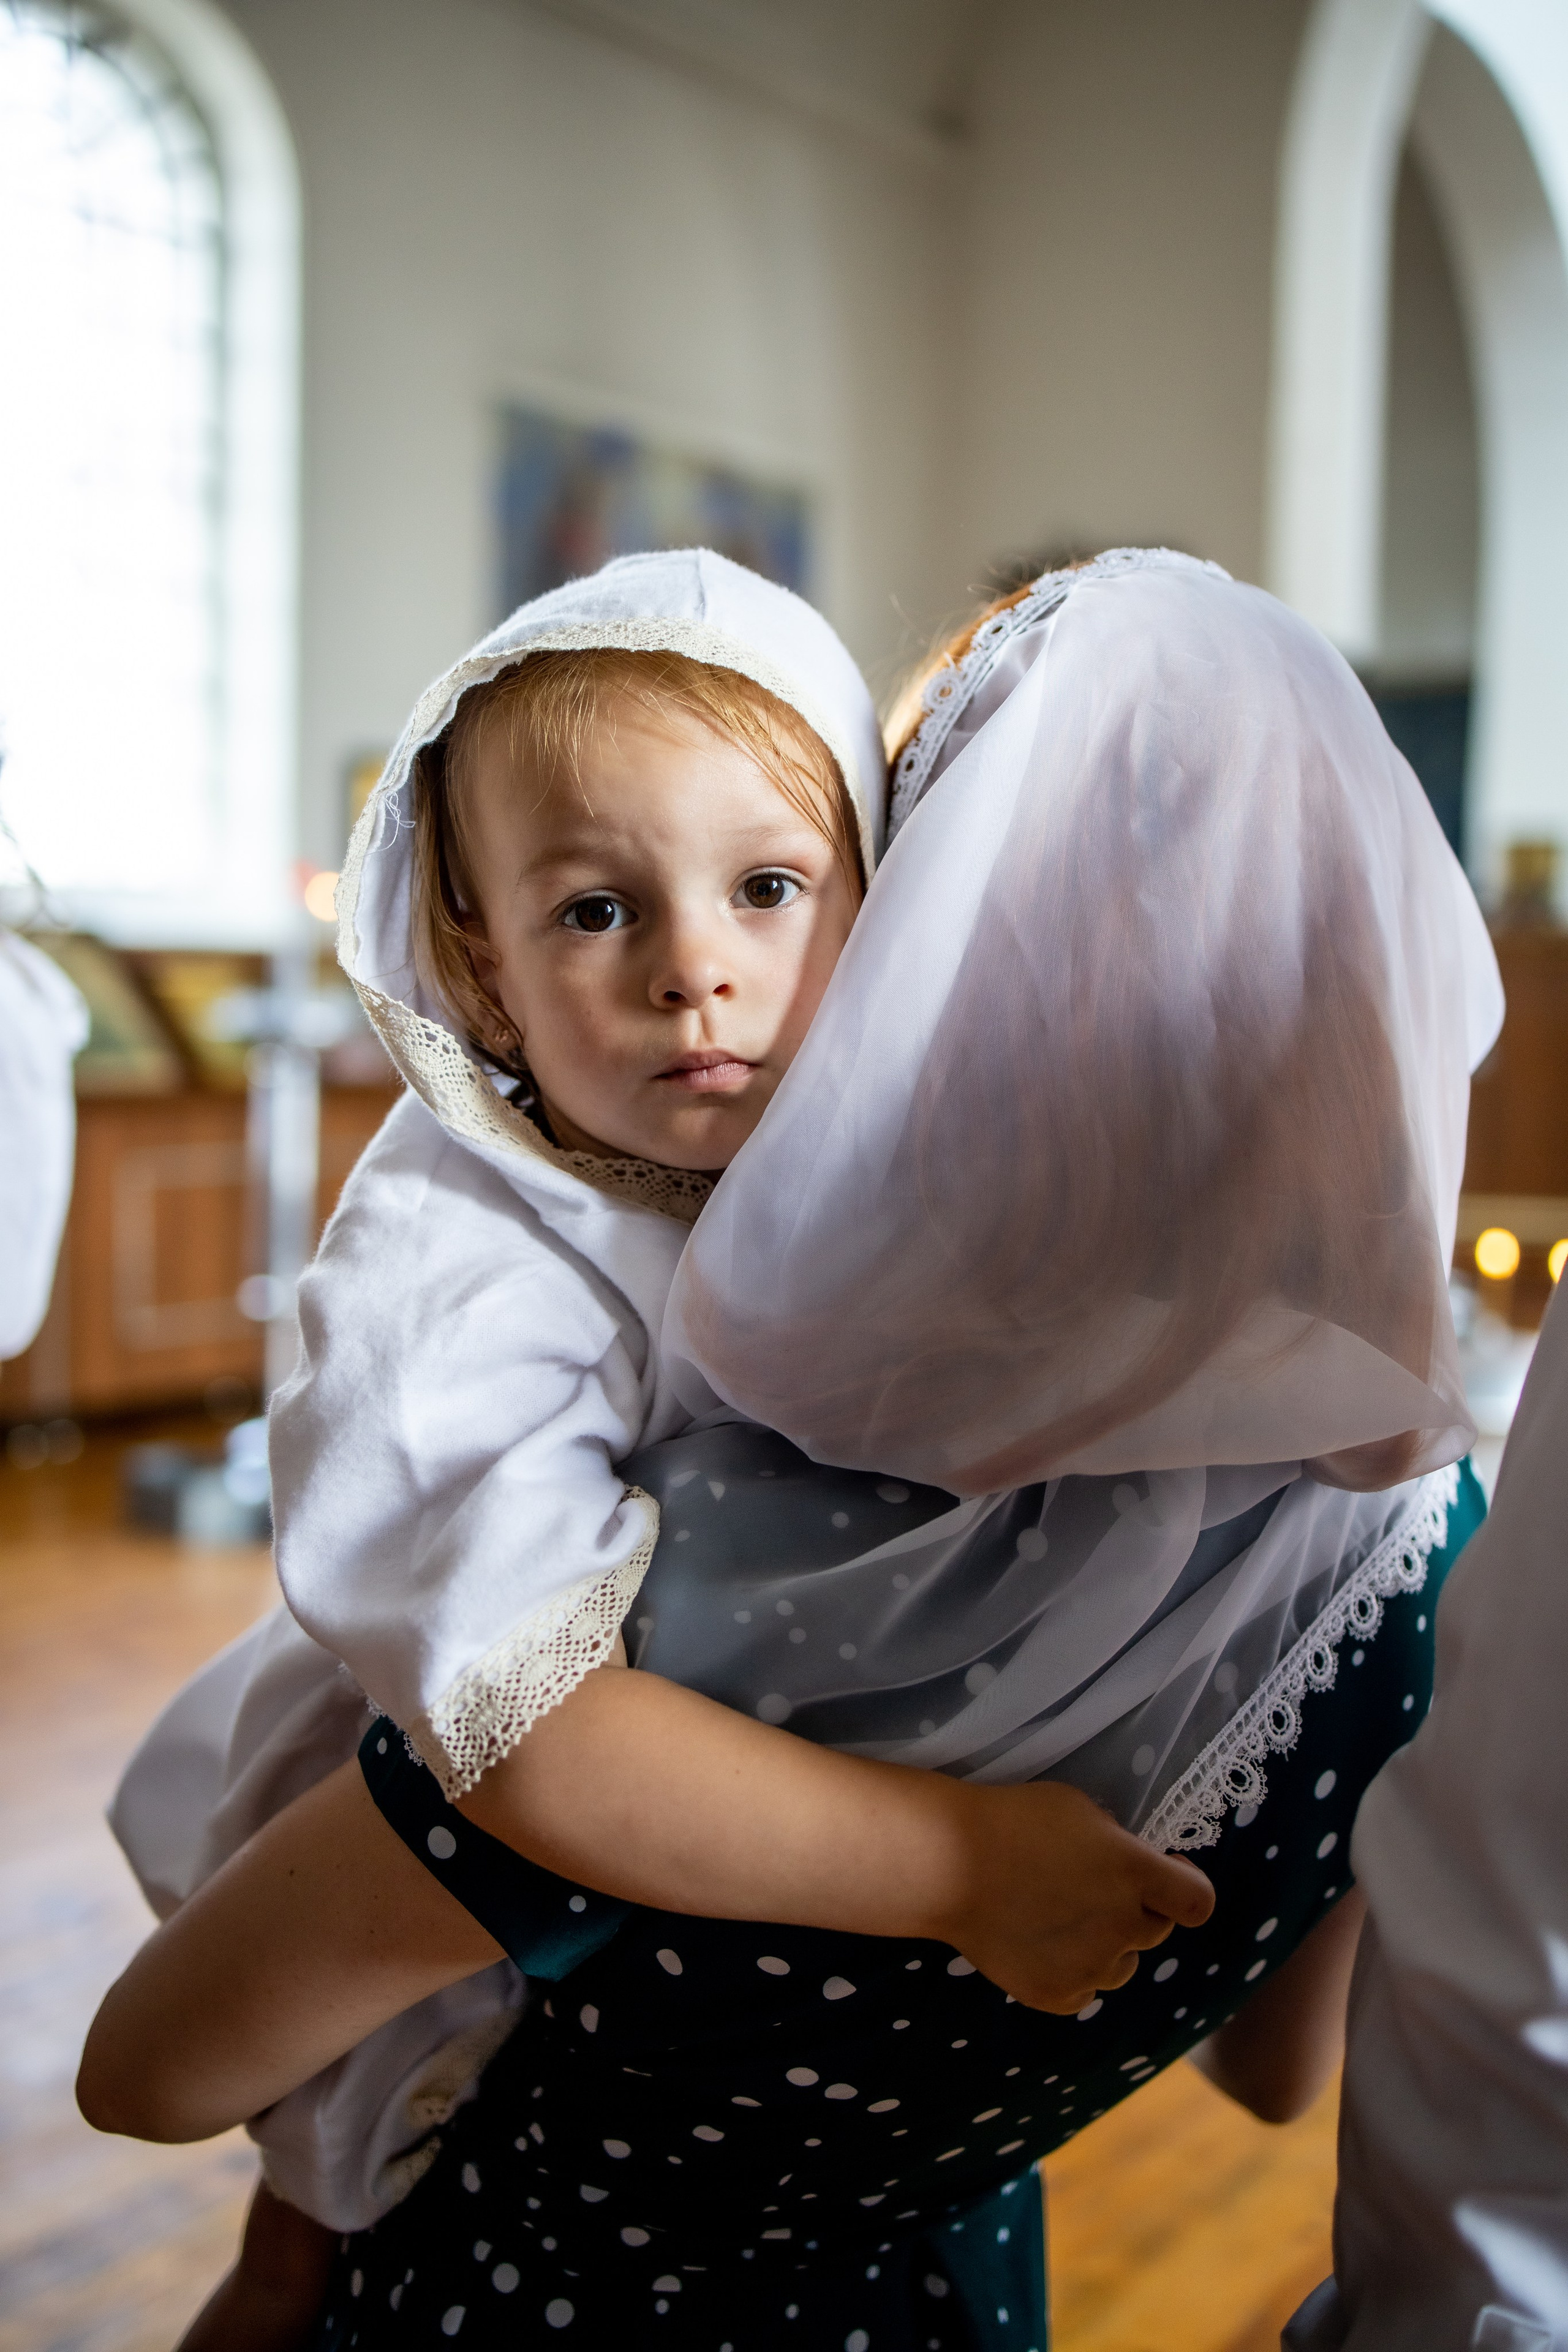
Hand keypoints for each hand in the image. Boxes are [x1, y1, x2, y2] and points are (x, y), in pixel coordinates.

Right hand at [934, 1779, 1214, 2014]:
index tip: (1167, 1873)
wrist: (949, 1864)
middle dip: (1136, 1911)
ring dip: (1106, 1946)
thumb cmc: (1014, 1820)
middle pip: (1156, 1931)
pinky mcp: (1057, 1996)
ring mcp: (1091, 1967)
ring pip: (1122, 1966)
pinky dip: (1071, 1973)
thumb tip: (1128, 1869)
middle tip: (1093, 1890)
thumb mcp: (1080, 1811)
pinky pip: (1084, 1991)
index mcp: (1136, 1873)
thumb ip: (1117, 1845)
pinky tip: (1040, 1944)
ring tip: (1060, 1919)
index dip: (1187, 1886)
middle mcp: (1123, 1925)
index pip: (1198, 1901)